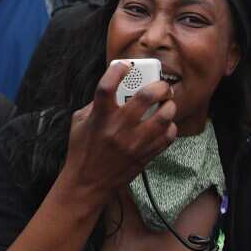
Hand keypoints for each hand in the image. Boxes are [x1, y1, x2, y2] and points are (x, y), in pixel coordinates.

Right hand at [58, 61, 176, 204]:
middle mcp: (118, 128)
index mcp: (99, 117)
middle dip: (159, 86)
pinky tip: (165, 125)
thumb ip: (96, 104)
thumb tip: (116, 88)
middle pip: (146, 96)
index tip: (125, 66)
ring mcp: (134, 143)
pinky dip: (170, 128)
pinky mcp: (144, 156)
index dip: (117, 70)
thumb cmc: (82, 151)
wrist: (87, 184)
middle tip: (161, 86)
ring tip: (167, 104)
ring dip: (169, 106)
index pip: (108, 86)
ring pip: (164, 116)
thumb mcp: (80, 122)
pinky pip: (167, 137)